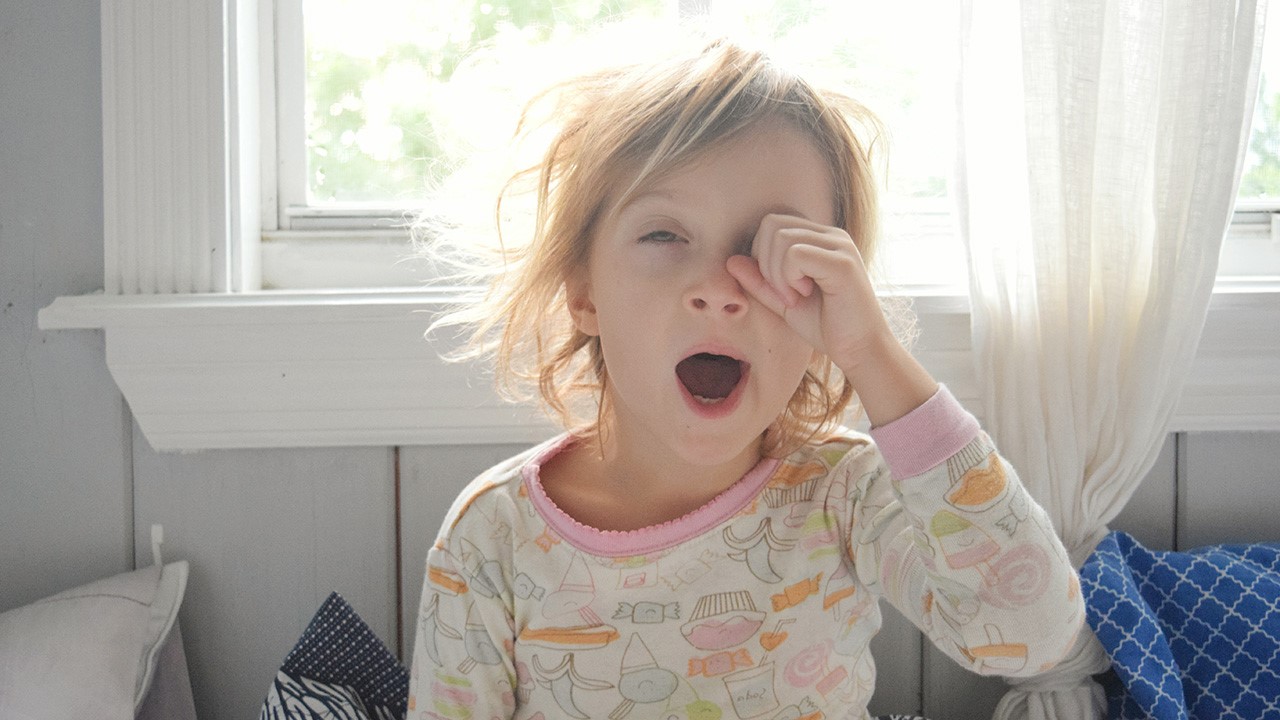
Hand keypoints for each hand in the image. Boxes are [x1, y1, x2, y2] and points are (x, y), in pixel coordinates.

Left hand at [725, 214, 887, 375]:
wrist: (860, 350)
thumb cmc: (827, 326)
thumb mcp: (783, 302)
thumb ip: (759, 281)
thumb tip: (731, 261)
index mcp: (820, 239)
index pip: (771, 225)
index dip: (761, 256)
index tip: (778, 289)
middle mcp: (832, 236)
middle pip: (772, 224)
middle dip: (765, 262)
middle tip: (784, 294)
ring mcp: (839, 246)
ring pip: (781, 238)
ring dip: (777, 274)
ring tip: (795, 297)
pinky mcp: (843, 262)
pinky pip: (795, 254)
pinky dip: (789, 278)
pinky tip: (804, 295)